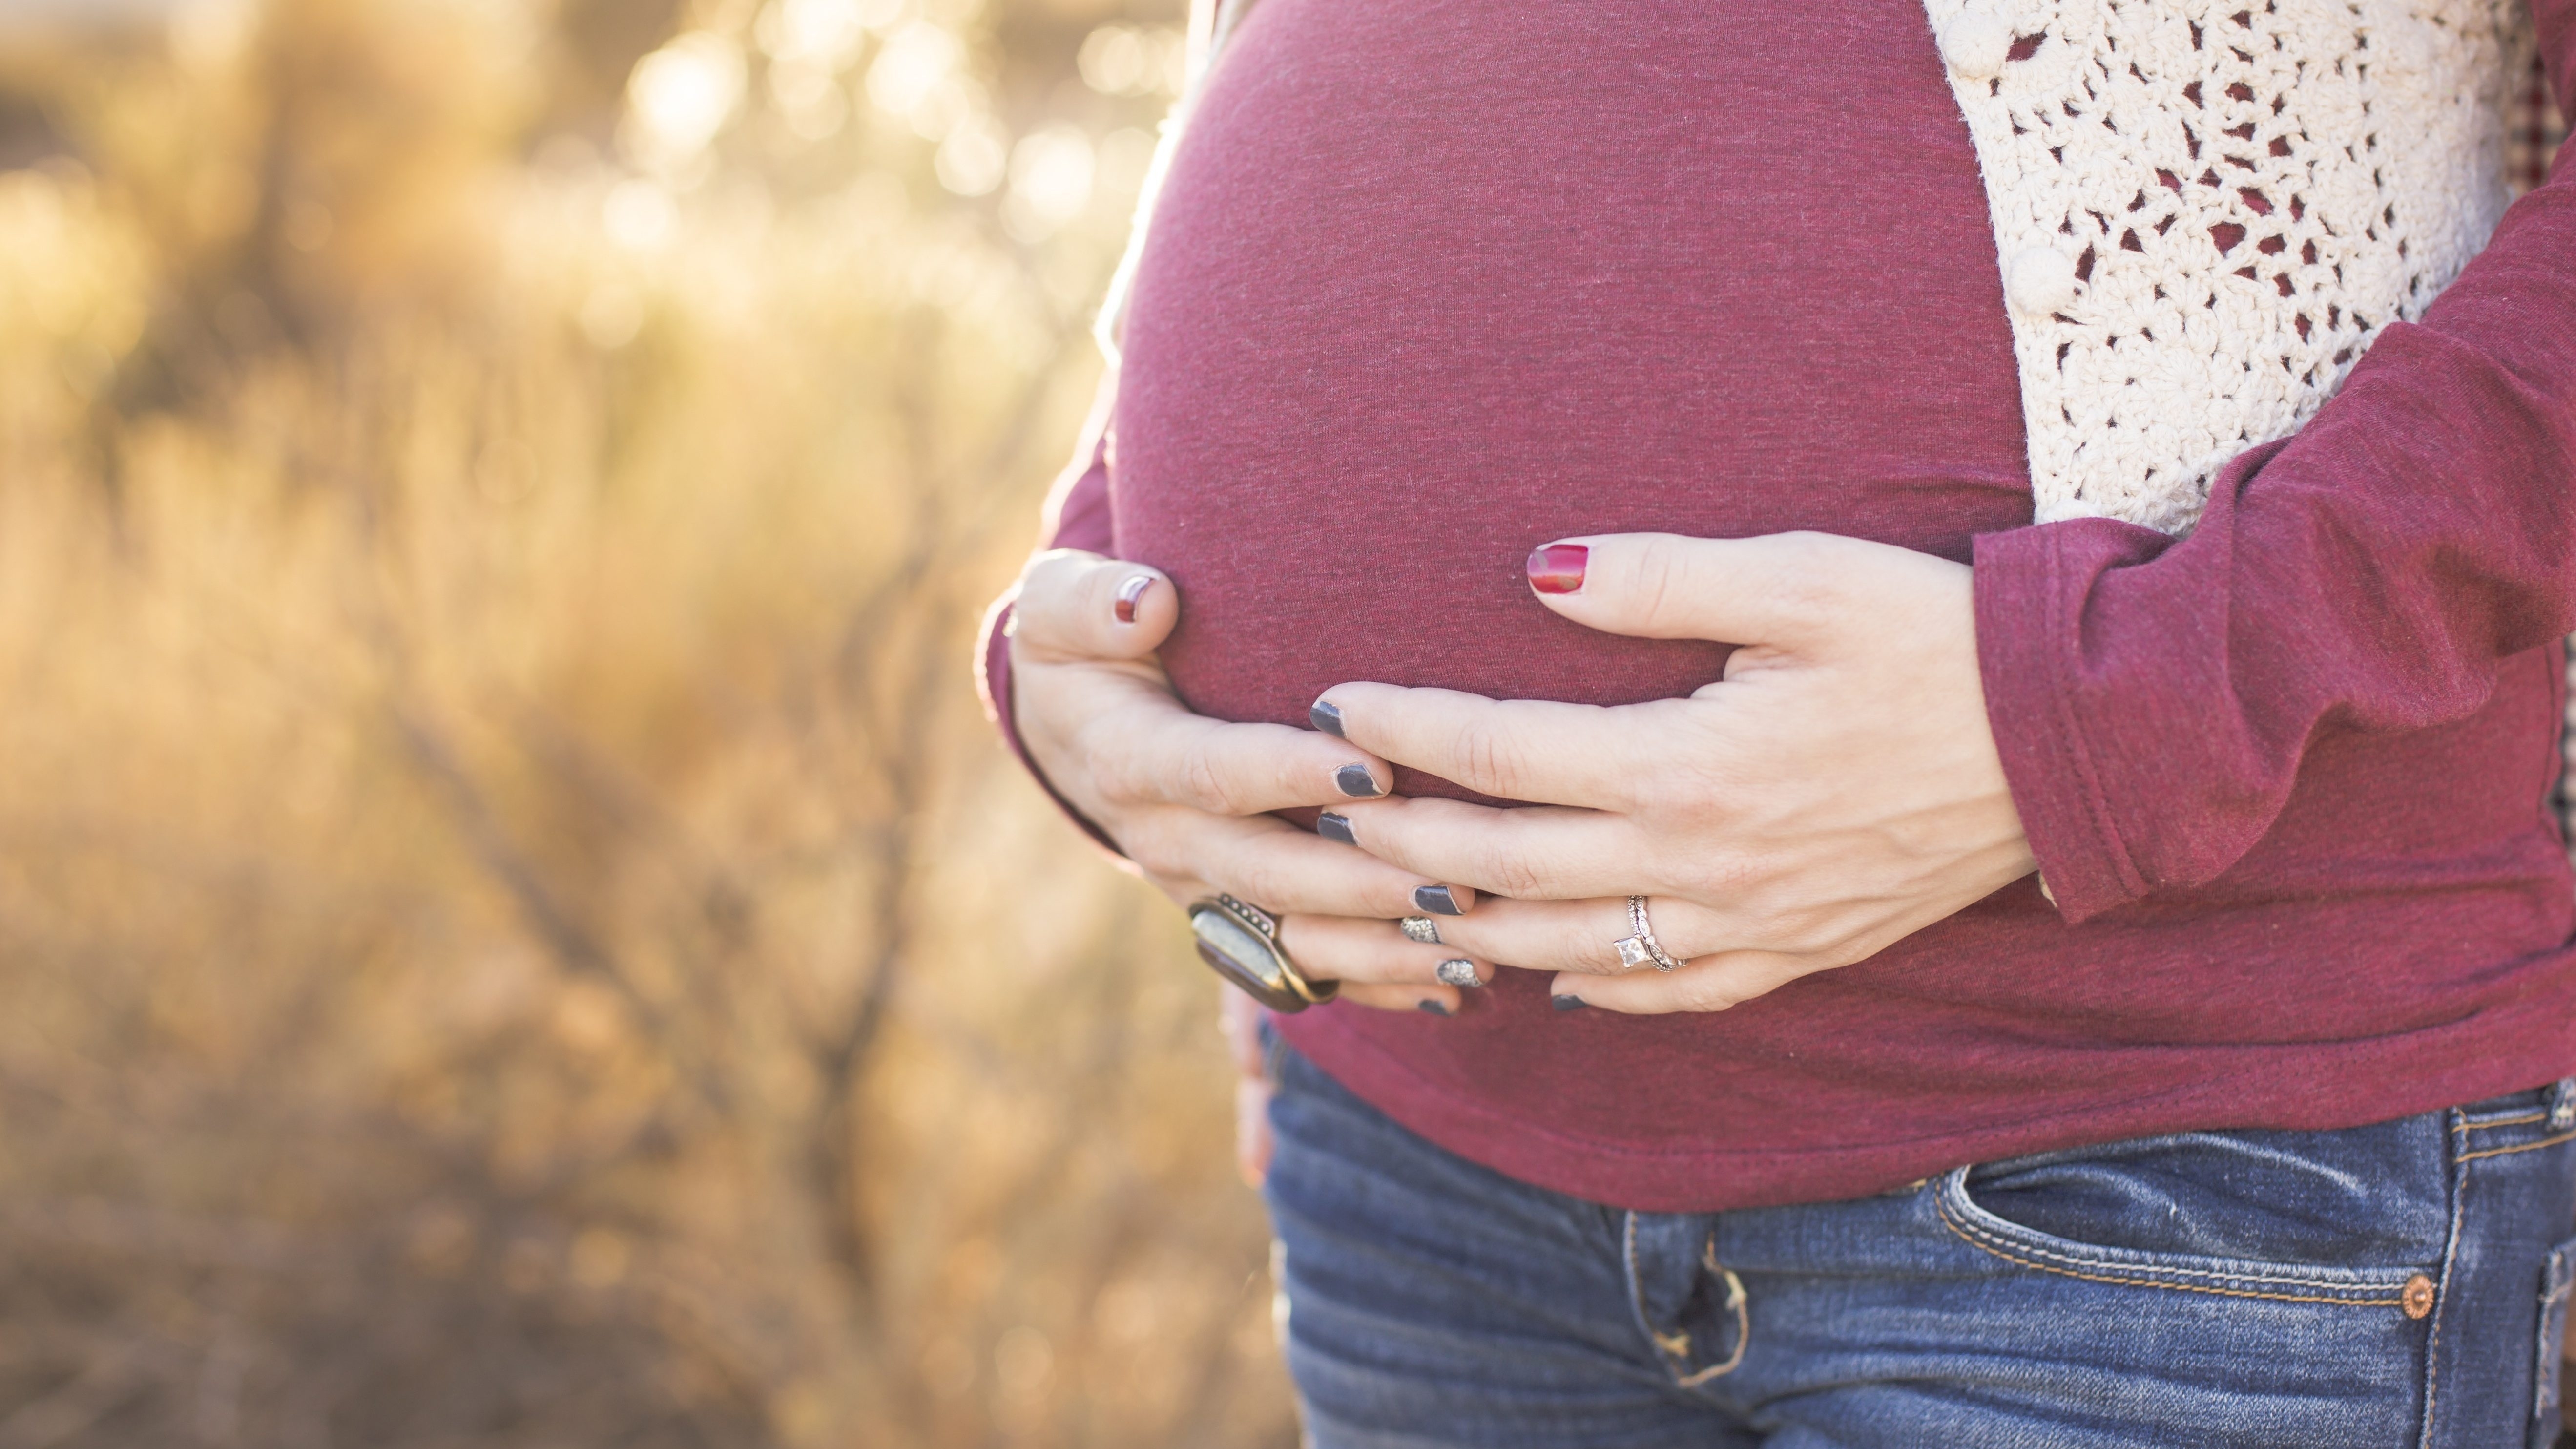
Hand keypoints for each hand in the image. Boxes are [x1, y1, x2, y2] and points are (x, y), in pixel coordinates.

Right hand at [1008, 549, 1493, 1013]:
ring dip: (1383, 947)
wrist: (1070, 729)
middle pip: (1267, 871)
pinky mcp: (1233, 921)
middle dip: (1361, 881)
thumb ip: (1090, 602)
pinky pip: (1303, 968)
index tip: (1372, 767)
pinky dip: (1378, 982)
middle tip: (1456, 878)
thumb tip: (1145, 599)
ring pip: (1292, 937)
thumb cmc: (1085, 645)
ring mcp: (1202, 890)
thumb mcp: (1062, 606)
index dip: (1287, 774)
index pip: (1213, 772)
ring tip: (1474, 946)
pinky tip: (1456, 985)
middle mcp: (1165, 839)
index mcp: (1129, 760)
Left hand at [1316, 532, 2038, 1012]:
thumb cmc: (1938, 639)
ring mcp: (1750, 923)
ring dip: (1469, 930)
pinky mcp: (1800, 950)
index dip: (1403, 731)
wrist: (2077, 742)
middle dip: (1398, 841)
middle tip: (1318, 815)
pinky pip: (1672, 995)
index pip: (1499, 755)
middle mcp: (1701, 863)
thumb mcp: (1801, 579)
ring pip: (1568, 951)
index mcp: (1687, 766)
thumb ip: (1659, 580)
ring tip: (1392, 905)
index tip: (1333, 703)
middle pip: (1505, 868)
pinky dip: (1596, 993)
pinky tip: (1549, 982)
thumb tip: (1539, 570)